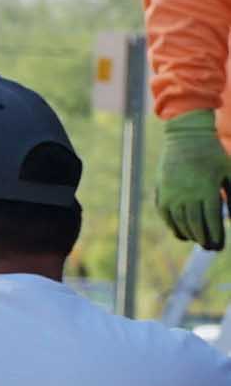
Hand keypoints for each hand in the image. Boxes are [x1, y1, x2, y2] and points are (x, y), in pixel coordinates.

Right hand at [156, 110, 230, 249]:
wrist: (186, 137)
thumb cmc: (213, 155)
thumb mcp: (229, 172)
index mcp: (207, 189)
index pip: (211, 220)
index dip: (216, 236)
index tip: (220, 246)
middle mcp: (187, 194)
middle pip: (195, 225)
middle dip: (203, 239)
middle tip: (210, 248)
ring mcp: (172, 193)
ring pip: (180, 222)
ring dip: (189, 235)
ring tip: (198, 240)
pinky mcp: (162, 191)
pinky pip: (166, 215)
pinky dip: (173, 226)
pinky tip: (182, 233)